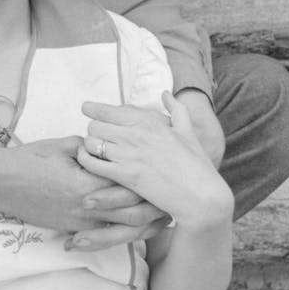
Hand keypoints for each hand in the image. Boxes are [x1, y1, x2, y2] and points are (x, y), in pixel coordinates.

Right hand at [3, 137, 166, 246]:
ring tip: (163, 219)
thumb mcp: (62, 146)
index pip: (128, 183)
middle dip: (156, 208)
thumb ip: (89, 148)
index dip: (150, 181)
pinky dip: (123, 234)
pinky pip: (105, 236)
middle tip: (174, 201)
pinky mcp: (73, 229)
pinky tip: (136, 230)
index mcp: (87, 181)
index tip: (166, 175)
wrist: (1, 183)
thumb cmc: (29, 159)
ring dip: (145, 226)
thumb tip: (106, 145)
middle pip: (133, 211)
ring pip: (123, 229)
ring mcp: (80, 222)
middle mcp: (87, 205)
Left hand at [77, 94, 232, 230]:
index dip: (92, 109)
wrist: (202, 196)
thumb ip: (176, 109)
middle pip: (95, 125)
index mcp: (148, 121)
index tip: (87, 110)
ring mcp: (130, 155)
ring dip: (89, 146)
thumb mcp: (188, 131)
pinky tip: (89, 162)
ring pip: (91, 142)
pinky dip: (86, 161)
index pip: (107, 109)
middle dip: (93, 130)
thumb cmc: (196, 164)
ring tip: (93, 151)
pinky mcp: (126, 175)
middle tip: (96, 137)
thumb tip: (165, 93)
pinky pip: (93, 163)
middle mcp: (136, 134)